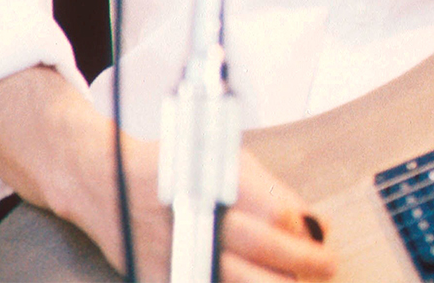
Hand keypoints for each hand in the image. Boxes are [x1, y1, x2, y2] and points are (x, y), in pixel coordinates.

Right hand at [72, 140, 333, 281]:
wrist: (106, 183)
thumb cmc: (174, 168)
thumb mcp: (225, 163)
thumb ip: (271, 194)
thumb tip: (316, 226)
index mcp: (215, 181)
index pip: (278, 213)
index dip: (307, 230)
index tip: (323, 237)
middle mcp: (196, 217)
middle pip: (265, 249)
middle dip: (306, 262)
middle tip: (327, 265)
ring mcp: (177, 251)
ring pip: (242, 281)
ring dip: (276, 282)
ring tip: (294, 280)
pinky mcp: (161, 277)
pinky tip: (257, 282)